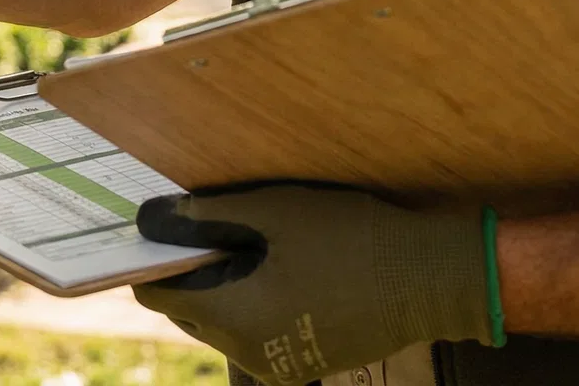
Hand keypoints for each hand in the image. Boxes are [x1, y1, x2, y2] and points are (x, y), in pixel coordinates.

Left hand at [133, 183, 501, 384]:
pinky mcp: (302, 365)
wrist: (431, 279)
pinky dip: (255, 301)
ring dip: (224, 284)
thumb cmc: (350, 239)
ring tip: (253, 242)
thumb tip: (147, 220)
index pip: (159, 292)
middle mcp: (249, 353)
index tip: (163, 223)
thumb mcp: (271, 213)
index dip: (155, 255)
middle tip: (213, 223)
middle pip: (188, 308)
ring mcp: (277, 364)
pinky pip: (256, 332)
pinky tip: (281, 267)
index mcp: (234, 317)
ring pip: (222, 320)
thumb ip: (202, 218)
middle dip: (192, 268)